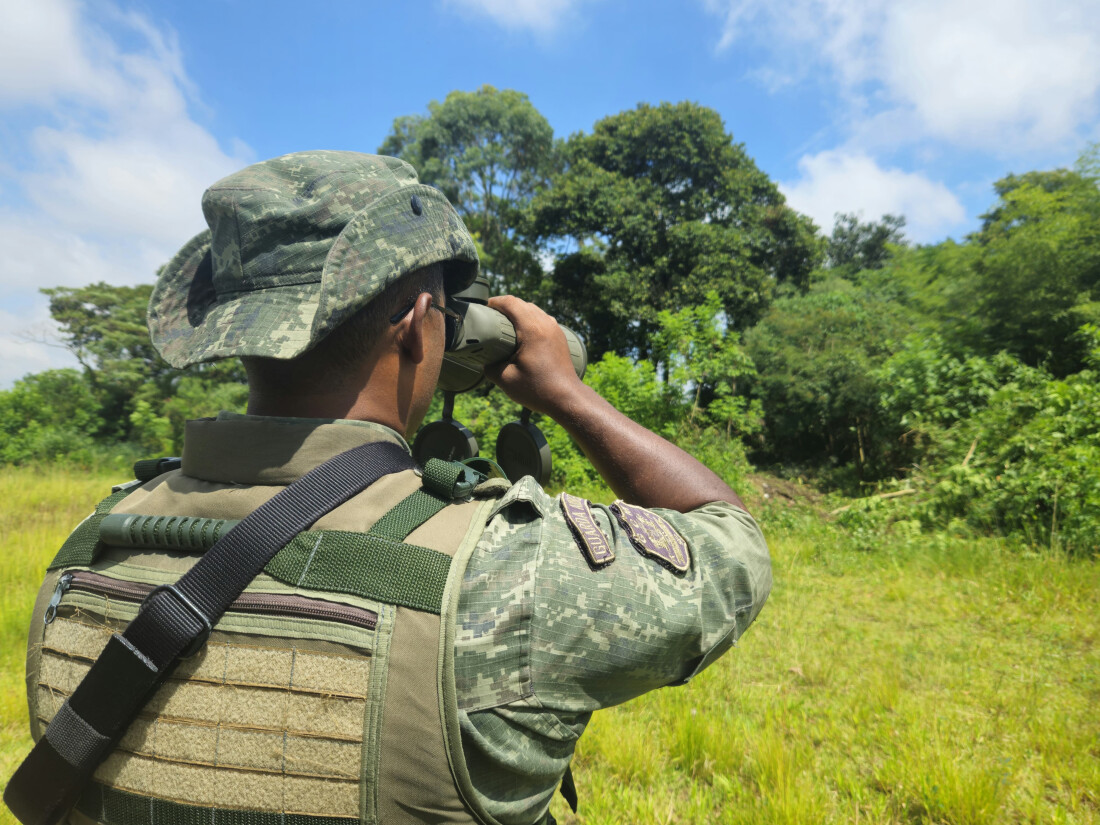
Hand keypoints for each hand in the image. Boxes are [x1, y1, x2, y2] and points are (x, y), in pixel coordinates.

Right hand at [484, 295, 584, 415]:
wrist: (567, 399)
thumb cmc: (538, 389)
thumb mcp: (506, 380)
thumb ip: (490, 366)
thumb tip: (484, 360)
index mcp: (532, 330)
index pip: (511, 303)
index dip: (495, 302)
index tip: (483, 309)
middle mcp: (545, 324)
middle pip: (522, 303)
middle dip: (504, 306)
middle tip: (490, 317)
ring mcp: (555, 329)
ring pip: (533, 310)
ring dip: (518, 312)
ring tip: (504, 324)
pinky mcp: (559, 336)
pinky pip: (542, 319)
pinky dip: (529, 320)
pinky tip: (521, 333)